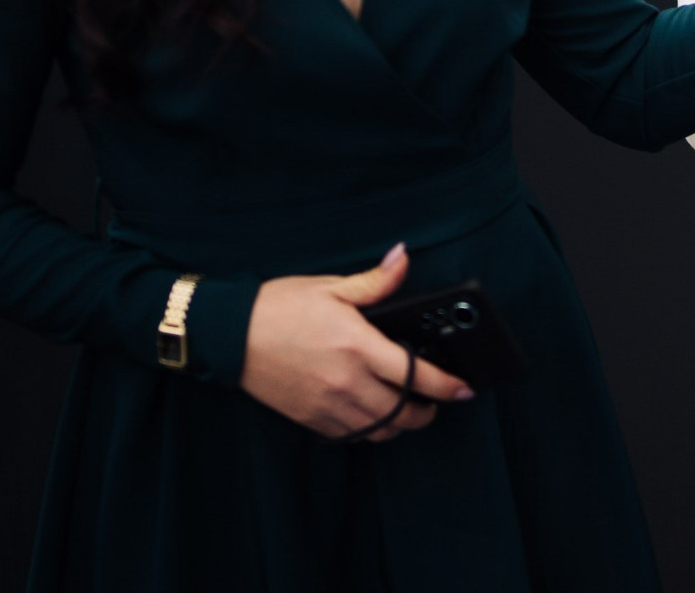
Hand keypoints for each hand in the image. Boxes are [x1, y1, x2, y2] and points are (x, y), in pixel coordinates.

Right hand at [240, 243, 471, 440]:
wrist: (230, 335)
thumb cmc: (279, 307)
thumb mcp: (331, 287)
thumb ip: (375, 281)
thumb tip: (404, 258)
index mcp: (358, 347)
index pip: (415, 375)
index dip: (447, 386)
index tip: (465, 388)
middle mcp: (346, 382)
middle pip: (403, 413)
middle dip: (428, 411)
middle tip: (437, 400)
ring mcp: (327, 405)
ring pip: (379, 430)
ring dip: (400, 424)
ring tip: (408, 408)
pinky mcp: (310, 418)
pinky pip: (351, 435)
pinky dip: (369, 430)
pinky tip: (372, 414)